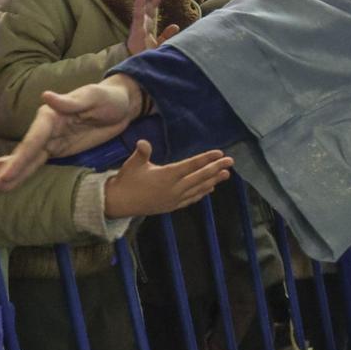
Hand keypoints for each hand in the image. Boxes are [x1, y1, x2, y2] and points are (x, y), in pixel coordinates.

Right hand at [0, 74, 144, 191]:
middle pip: (26, 152)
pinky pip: (41, 163)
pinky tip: (13, 180)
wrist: (123, 104)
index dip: (18, 158)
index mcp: (50, 116)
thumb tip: (45, 97)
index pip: (32, 140)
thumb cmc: (108, 97)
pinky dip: (27, 172)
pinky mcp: (62, 150)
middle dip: (9, 168)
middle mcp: (47, 129)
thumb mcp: (93, 96)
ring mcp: (53, 141)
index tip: (1, 171)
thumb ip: (70, 101)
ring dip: (13, 173)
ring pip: (30, 160)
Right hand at [103, 139, 232, 216]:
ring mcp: (174, 198)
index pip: (191, 165)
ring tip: (226, 174)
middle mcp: (174, 188)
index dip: (206, 159)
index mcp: (166, 175)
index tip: (219, 153)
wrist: (119, 203)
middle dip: (216, 168)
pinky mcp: (172, 206)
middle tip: (231, 162)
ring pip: (198, 188)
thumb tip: (142, 143)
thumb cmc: (126, 180)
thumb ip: (141, 153)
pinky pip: (191, 199)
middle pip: (199, 177)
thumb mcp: (132, 164)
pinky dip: (202, 193)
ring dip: (213, 180)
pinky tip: (210, 189)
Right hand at [127, 0, 177, 54]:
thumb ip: (167, 33)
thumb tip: (176, 26)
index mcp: (148, 21)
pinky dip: (138, 4)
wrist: (138, 62)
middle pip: (148, 0)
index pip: (154, 4)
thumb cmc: (146, 52)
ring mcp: (139, 22)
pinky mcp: (136, 27)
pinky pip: (137, 14)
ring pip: (143, 3)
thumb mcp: (161, 42)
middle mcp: (143, 19)